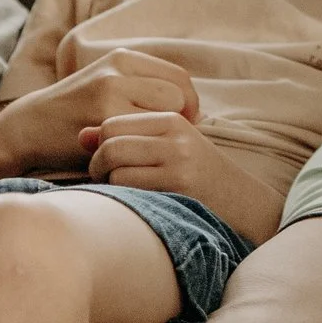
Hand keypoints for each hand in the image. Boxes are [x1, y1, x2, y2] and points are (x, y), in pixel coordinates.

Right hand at [0, 49, 201, 185]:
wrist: (29, 128)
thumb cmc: (75, 113)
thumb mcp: (106, 85)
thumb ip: (141, 87)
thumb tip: (191, 106)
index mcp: (123, 58)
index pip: (179, 77)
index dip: (188, 104)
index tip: (182, 125)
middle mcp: (118, 69)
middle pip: (179, 95)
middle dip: (181, 120)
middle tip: (167, 141)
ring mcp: (110, 92)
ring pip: (166, 115)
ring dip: (162, 135)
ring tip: (148, 148)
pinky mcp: (102, 118)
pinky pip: (144, 137)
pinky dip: (144, 150)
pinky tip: (133, 158)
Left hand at [82, 113, 283, 241]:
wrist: (241, 202)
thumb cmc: (196, 176)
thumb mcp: (167, 147)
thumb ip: (127, 138)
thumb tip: (80, 135)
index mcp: (172, 119)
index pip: (113, 123)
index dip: (100, 144)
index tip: (105, 162)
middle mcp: (176, 135)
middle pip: (110, 142)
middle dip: (97, 164)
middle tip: (104, 179)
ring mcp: (179, 160)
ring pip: (115, 165)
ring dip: (107, 183)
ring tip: (118, 192)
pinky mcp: (179, 186)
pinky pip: (128, 186)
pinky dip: (121, 196)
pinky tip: (132, 203)